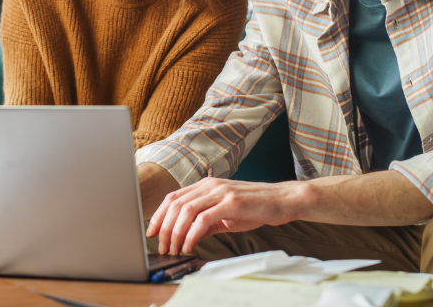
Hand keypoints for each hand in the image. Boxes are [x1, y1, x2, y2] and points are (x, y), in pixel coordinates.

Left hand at [145, 177, 301, 254]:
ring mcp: (220, 192)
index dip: (159, 215)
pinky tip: (190, 245)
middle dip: (165, 228)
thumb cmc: (254, 206)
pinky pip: (204, 219)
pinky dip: (192, 234)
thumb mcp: (224, 213)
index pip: (173, 197)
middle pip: (175, 204)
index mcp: (205, 185)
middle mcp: (209, 185)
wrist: (281, 200)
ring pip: (186, 211)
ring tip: (174, 248)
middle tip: (162, 246)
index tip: (152, 231)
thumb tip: (187, 235)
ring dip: (176, 232)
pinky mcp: (231, 202)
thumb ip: (205, 221)